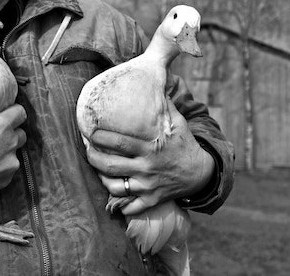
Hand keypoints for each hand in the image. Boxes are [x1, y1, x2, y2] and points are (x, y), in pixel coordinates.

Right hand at [0, 104, 26, 205]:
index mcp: (2, 125)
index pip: (21, 112)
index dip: (14, 111)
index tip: (6, 114)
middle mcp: (11, 142)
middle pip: (21, 133)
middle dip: (12, 132)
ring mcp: (11, 162)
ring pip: (15, 153)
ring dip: (6, 151)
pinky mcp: (7, 178)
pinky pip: (8, 170)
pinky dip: (0, 168)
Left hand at [85, 101, 213, 215]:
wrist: (201, 173)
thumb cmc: (185, 144)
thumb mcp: (178, 122)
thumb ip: (165, 105)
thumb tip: (158, 81)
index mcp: (151, 148)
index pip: (119, 142)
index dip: (101, 137)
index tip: (90, 132)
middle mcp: (147, 168)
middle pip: (110, 166)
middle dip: (93, 158)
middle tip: (87, 150)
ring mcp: (148, 186)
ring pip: (115, 187)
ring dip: (101, 179)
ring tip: (96, 169)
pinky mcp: (151, 199)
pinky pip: (130, 207)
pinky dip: (119, 204)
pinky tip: (111, 194)